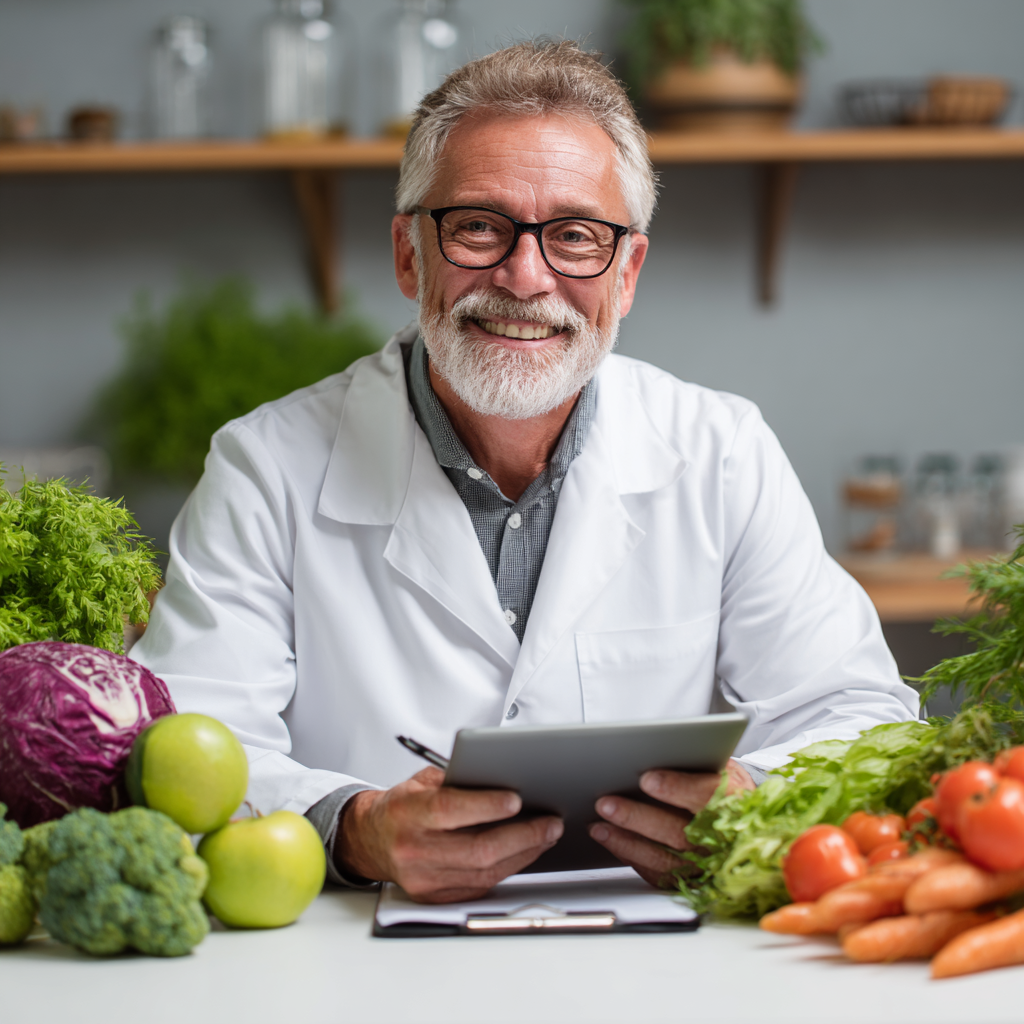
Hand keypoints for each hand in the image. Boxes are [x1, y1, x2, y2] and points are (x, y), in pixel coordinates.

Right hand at [337, 767, 562, 902]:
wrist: (372, 840)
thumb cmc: (403, 805)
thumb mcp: (423, 781)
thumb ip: (458, 779)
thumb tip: (505, 777)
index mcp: (406, 813)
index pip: (449, 810)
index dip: (485, 806)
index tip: (517, 799)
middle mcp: (413, 849)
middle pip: (476, 849)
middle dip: (522, 835)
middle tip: (550, 821)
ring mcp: (424, 880)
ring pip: (485, 872)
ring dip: (523, 853)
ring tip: (546, 834)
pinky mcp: (436, 897)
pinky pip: (482, 885)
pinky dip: (509, 867)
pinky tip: (526, 851)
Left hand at [588, 759, 754, 887]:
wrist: (748, 824)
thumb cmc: (725, 788)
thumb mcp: (721, 766)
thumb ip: (697, 760)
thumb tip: (660, 748)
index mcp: (735, 802)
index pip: (708, 796)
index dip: (677, 788)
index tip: (647, 779)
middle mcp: (723, 839)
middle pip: (680, 833)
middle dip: (639, 818)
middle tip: (606, 803)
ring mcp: (707, 864)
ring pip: (665, 859)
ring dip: (627, 842)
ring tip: (598, 825)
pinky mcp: (691, 880)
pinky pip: (659, 874)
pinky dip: (632, 857)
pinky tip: (611, 840)